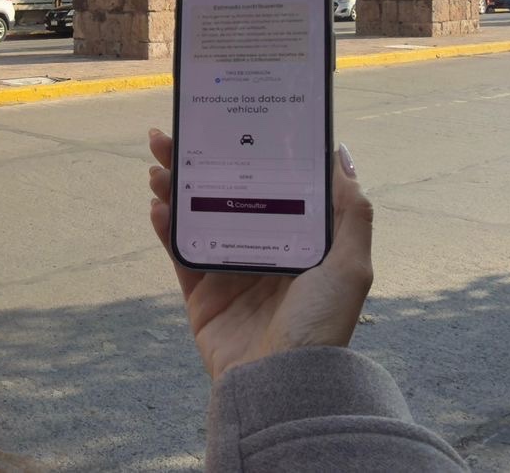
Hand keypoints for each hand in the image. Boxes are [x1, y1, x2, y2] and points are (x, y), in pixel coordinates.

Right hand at [146, 130, 373, 378]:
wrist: (280, 383)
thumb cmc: (320, 324)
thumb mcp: (351, 265)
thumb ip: (350, 212)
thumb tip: (340, 156)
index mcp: (298, 242)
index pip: (270, 186)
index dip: (249, 156)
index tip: (231, 125)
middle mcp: (263, 250)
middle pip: (226, 194)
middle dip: (199, 163)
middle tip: (175, 136)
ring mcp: (230, 271)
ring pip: (197, 216)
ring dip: (176, 187)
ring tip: (159, 162)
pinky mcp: (202, 294)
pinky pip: (180, 252)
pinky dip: (166, 226)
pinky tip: (158, 204)